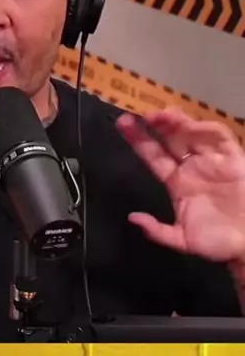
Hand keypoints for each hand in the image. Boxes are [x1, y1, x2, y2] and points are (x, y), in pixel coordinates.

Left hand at [116, 108, 244, 263]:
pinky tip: (189, 124)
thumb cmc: (219, 242)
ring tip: (160, 115)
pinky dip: (204, 127)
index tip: (123, 124)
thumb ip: (159, 231)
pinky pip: (219, 137)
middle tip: (138, 113)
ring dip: (176, 121)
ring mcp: (212, 160)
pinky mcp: (233, 157)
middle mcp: (192, 166)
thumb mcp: (183, 240)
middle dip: (155, 124)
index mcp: (177, 182)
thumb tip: (133, 218)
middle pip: (170, 138)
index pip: (154, 155)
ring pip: (191, 132)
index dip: (139, 140)